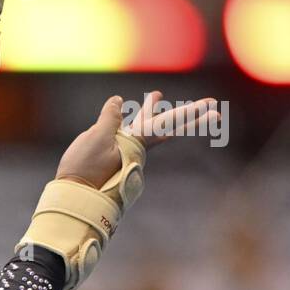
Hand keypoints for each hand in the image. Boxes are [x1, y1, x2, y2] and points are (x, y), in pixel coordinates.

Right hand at [56, 91, 220, 187]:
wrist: (75, 194)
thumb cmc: (85, 169)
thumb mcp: (95, 140)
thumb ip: (108, 119)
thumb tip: (118, 100)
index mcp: (137, 143)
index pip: (169, 125)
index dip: (191, 117)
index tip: (213, 112)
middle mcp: (136, 147)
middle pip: (166, 126)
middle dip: (189, 115)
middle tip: (213, 105)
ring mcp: (124, 150)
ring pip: (144, 127)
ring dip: (151, 111)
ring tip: (156, 95)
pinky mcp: (111, 153)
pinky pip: (127, 132)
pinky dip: (130, 120)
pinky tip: (126, 112)